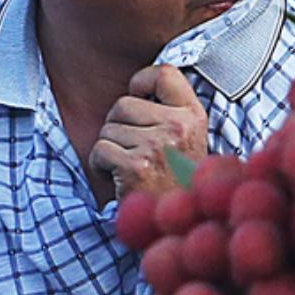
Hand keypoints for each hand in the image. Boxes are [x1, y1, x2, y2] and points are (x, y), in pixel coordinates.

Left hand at [89, 65, 207, 198]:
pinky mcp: (137, 167)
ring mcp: (159, 147)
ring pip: (108, 128)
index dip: (142, 81)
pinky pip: (100, 149)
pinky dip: (101, 165)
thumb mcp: (186, 139)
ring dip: (110, 148)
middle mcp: (180, 127)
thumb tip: (138, 85)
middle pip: (123, 103)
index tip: (139, 98)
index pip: (165, 73)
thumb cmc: (173, 179)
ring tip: (129, 167)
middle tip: (134, 150)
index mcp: (194, 116)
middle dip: (118, 125)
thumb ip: (170, 110)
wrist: (176, 221)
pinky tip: (119, 178)